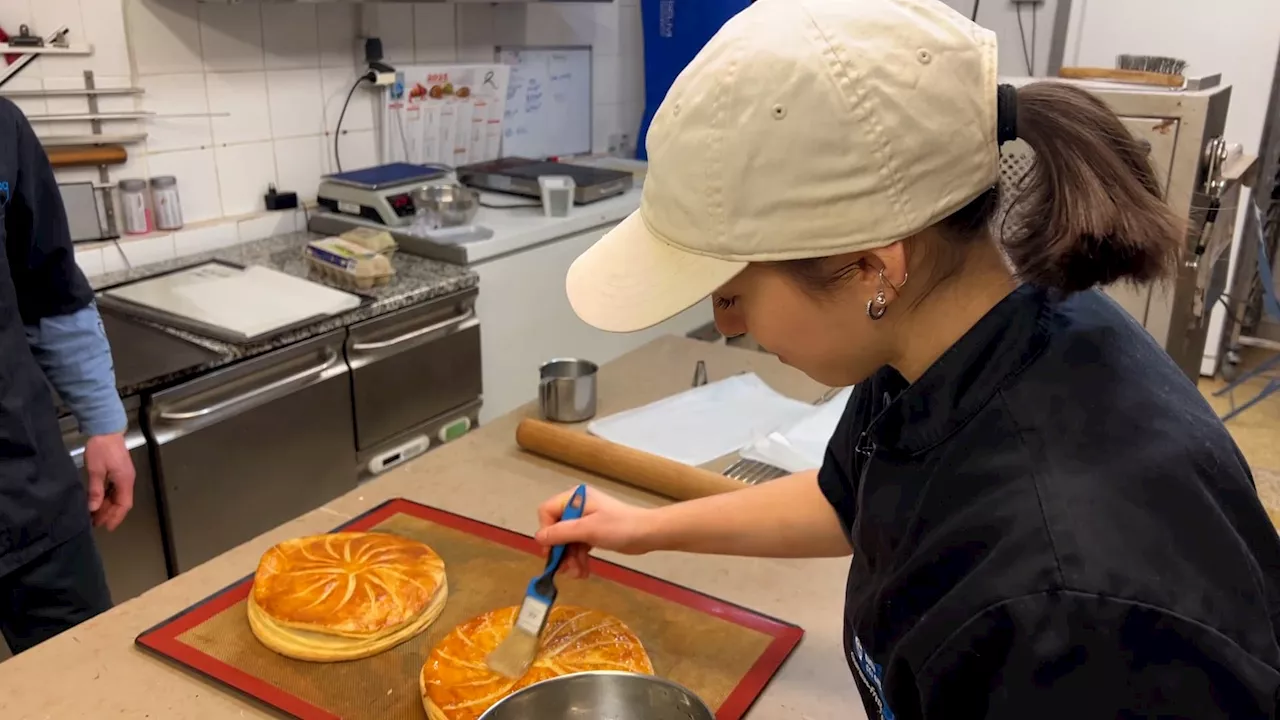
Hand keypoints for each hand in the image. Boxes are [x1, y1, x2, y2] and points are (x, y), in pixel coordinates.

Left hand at [83, 432, 134, 530]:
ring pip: (119, 496)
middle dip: (110, 514)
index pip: (123, 504)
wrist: (106, 429)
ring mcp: (124, 475)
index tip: (106, 527)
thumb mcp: (95, 470)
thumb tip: (94, 508)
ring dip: (108, 506)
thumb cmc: (101, 449)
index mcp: (125, 481)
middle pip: (122, 502)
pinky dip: (108, 497)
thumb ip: (96, 490)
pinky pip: (116, 489)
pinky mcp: (120, 471)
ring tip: (96, 514)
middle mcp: (128, 480)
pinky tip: (99, 501)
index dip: (115, 517)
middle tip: (96, 523)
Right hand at [535, 487, 654, 578]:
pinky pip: (578, 546)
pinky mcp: (593, 532)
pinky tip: (584, 572)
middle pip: (557, 530)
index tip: (552, 551)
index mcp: (575, 498)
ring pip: (567, 541)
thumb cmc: (619, 527)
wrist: (648, 534)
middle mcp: (577, 507)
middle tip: (565, 570)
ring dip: (570, 559)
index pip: (547, 512)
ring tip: (578, 574)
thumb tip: (538, 538)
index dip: (547, 532)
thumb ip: (561, 533)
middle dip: (561, 551)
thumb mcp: (588, 530)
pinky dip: (579, 559)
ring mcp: (586, 520)